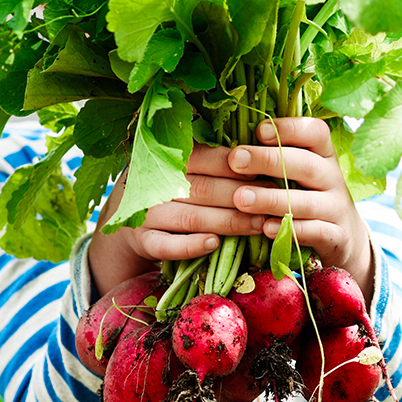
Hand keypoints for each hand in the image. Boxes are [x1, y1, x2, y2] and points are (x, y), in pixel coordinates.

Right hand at [88, 145, 268, 296]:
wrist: (128, 215)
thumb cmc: (171, 185)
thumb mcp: (184, 165)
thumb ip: (214, 160)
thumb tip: (262, 156)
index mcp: (168, 158)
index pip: (207, 158)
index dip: (238, 166)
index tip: (266, 172)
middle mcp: (155, 183)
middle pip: (204, 189)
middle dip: (242, 196)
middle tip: (273, 202)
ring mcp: (147, 213)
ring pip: (191, 217)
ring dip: (228, 222)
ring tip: (259, 224)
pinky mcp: (143, 241)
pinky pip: (167, 246)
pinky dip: (191, 245)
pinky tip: (214, 243)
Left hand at [228, 118, 372, 303]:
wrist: (343, 238)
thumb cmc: (309, 197)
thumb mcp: (300, 174)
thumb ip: (276, 158)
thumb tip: (233, 144)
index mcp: (324, 155)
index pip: (315, 132)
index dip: (289, 128)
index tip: (259, 131)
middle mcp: (333, 178)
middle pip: (306, 164)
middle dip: (268, 160)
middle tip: (235, 160)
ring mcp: (337, 208)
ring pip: (307, 202)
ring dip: (271, 199)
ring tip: (240, 199)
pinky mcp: (337, 236)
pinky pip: (315, 232)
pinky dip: (290, 230)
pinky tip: (265, 228)